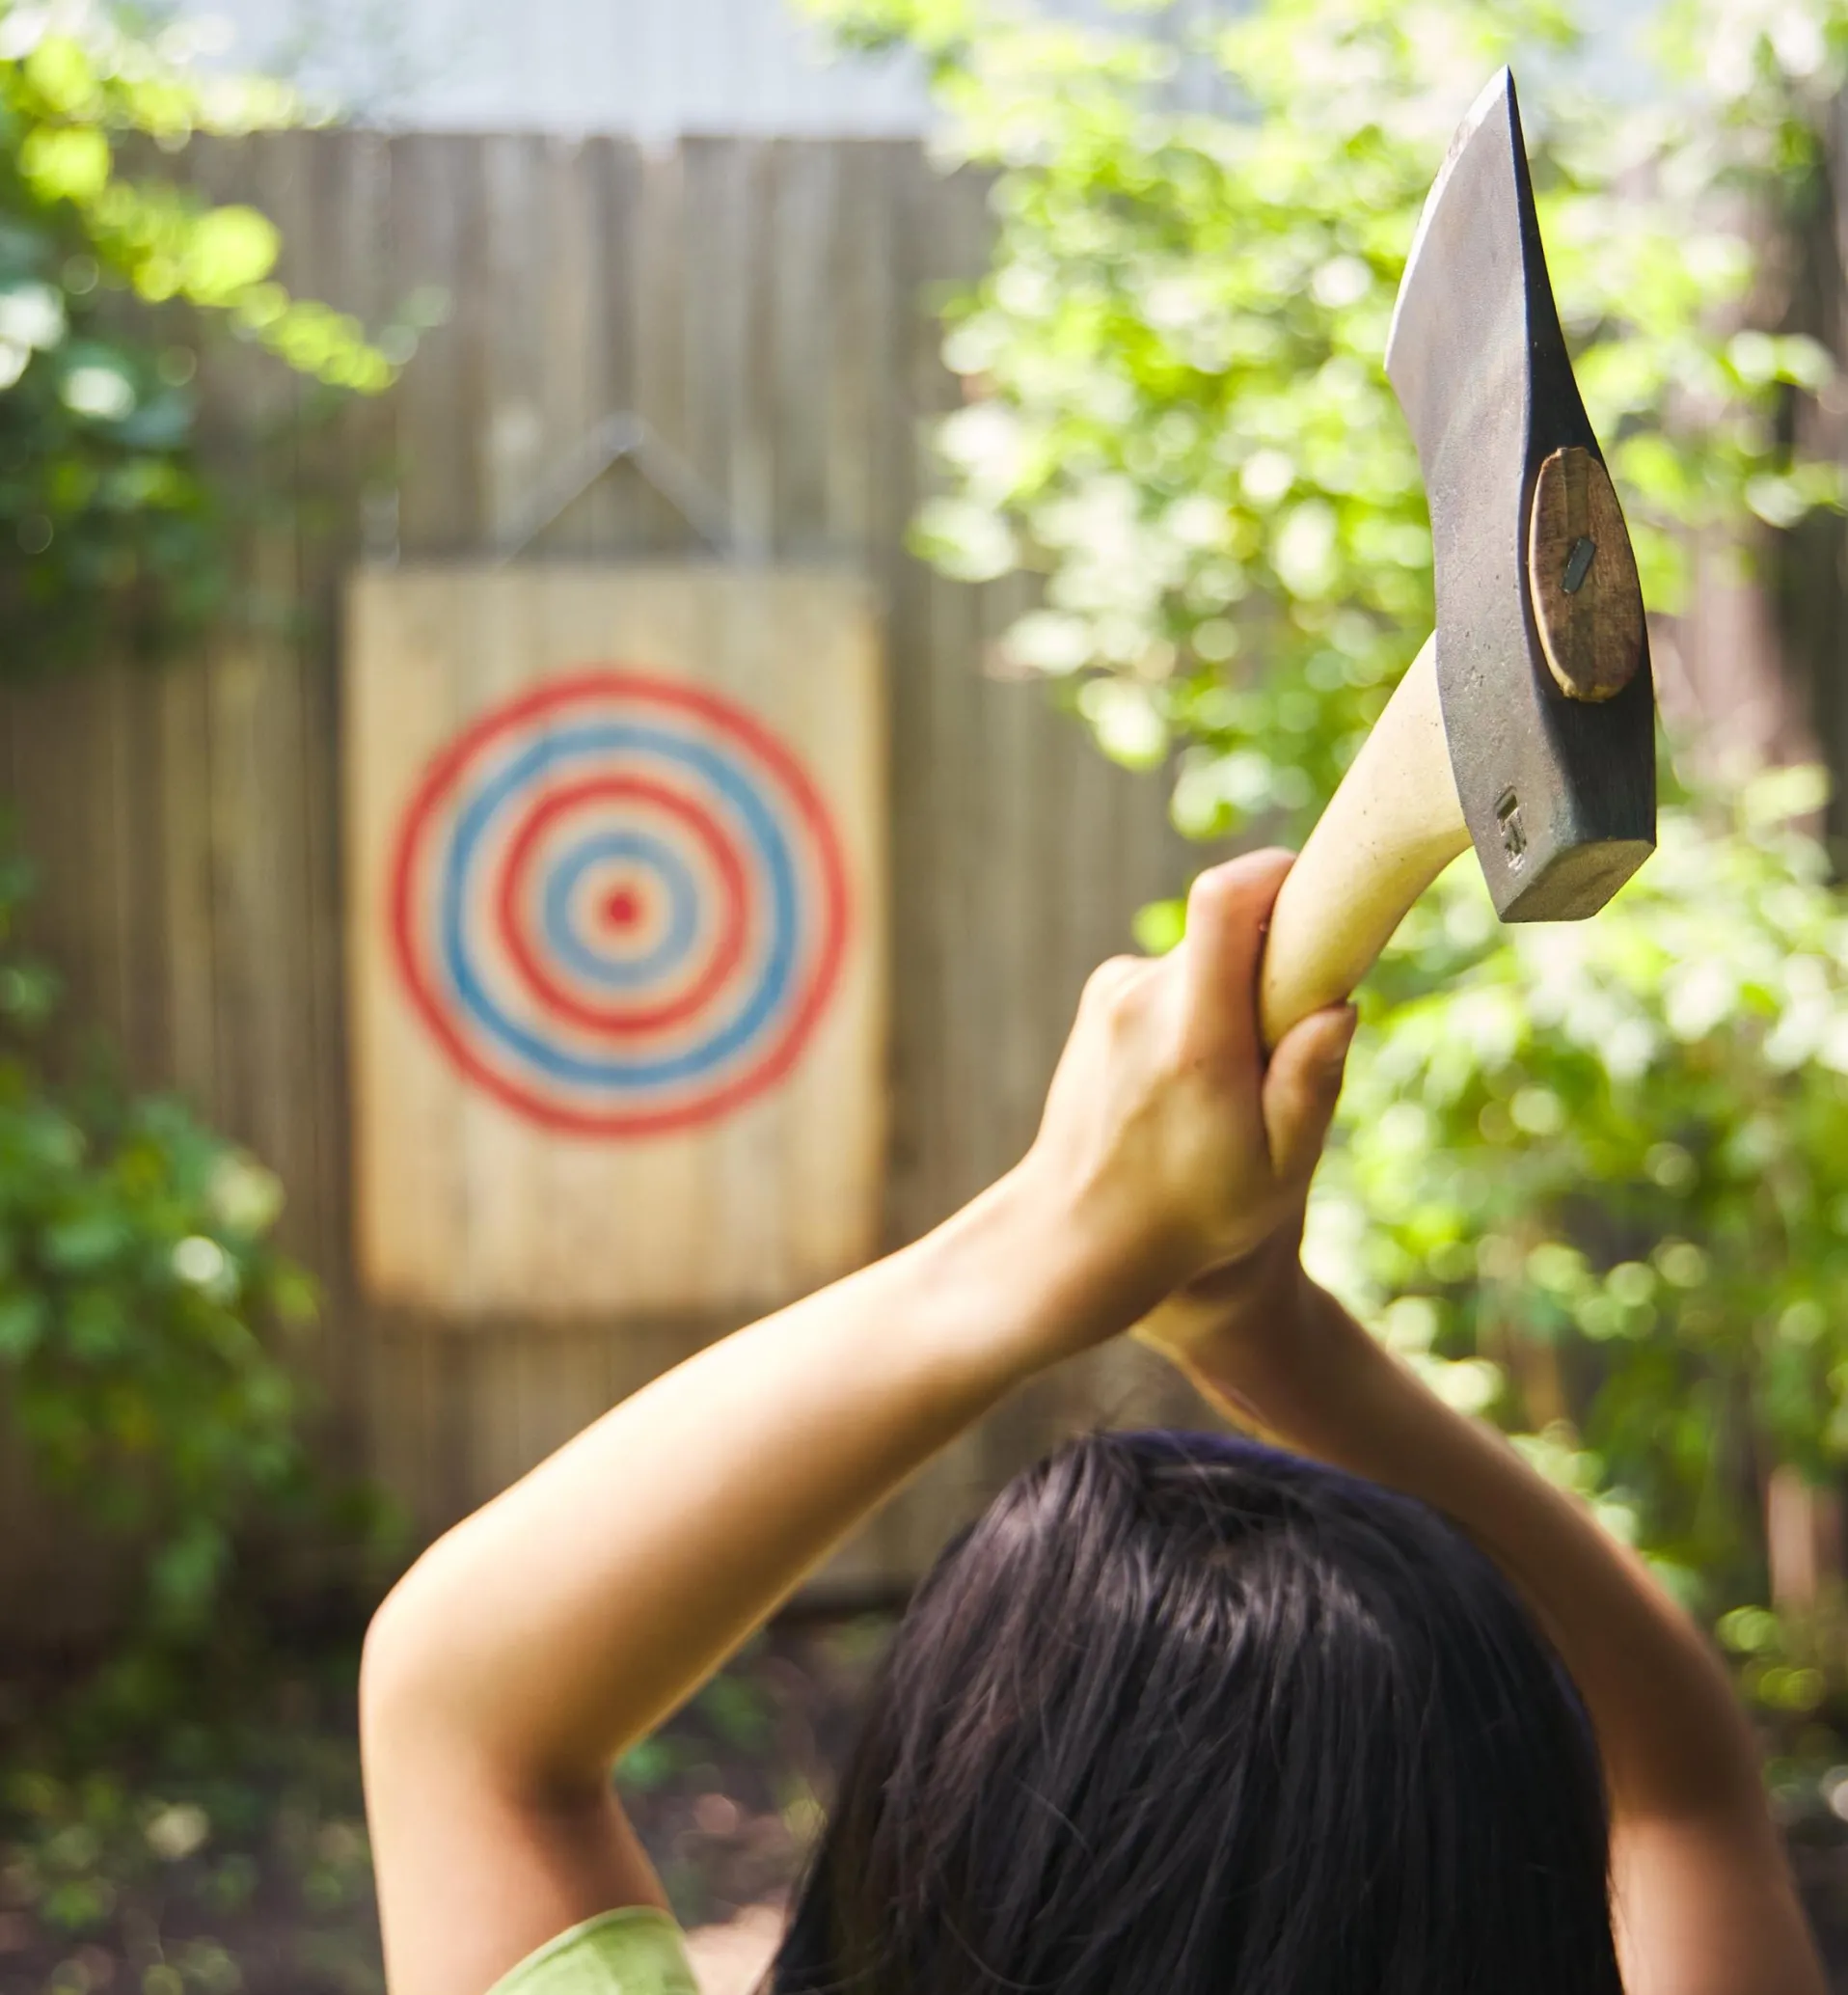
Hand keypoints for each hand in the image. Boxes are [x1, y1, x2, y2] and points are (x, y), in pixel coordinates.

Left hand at [1010, 849, 1354, 1353]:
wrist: (1080, 1234)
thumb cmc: (1193, 1214)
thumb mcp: (1277, 1173)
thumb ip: (1310, 1087)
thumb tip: (1340, 1007)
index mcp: (1194, 1037)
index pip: (1222, 900)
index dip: (1275, 874)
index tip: (1320, 894)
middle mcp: (1142, 1000)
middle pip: (1226, 927)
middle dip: (1274, 961)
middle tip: (1287, 1038)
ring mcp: (1111, 994)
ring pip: (1202, 956)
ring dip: (1233, 993)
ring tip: (1231, 1083)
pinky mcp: (1100, 998)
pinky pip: (1172, 977)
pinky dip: (1197, 1006)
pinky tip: (1190, 1079)